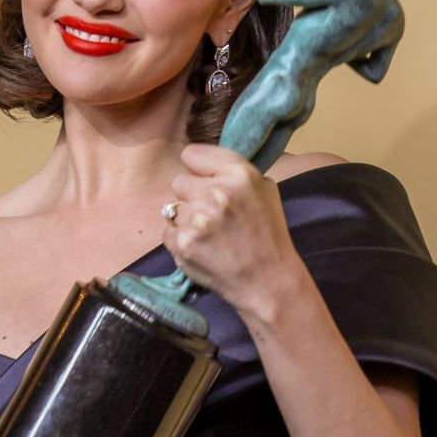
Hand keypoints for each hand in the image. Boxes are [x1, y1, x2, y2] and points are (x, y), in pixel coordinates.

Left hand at [165, 143, 301, 314]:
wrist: (268, 281)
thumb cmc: (268, 234)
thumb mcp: (263, 190)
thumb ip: (232, 172)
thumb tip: (201, 165)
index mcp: (239, 174)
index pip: (191, 155)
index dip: (197, 170)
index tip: (205, 181)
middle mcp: (217, 192)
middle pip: (178, 181)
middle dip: (191, 196)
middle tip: (212, 215)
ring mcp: (198, 219)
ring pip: (172, 208)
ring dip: (186, 220)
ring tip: (210, 235)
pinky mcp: (184, 242)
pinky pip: (168, 231)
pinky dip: (180, 240)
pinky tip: (202, 248)